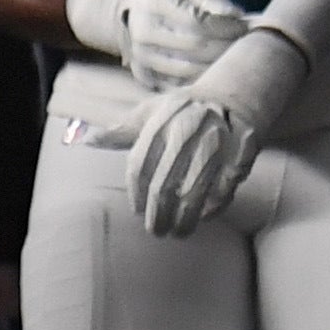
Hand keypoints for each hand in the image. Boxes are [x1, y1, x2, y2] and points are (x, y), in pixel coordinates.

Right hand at [65, 0, 247, 88]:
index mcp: (151, 1)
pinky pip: (177, 83)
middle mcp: (141, 29)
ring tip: (231, 54)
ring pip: (186, 68)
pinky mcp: (143, 73)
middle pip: (194, 45)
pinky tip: (213, 68)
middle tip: (242, 42)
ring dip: (216, 64)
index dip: (226, 26)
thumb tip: (232, 13)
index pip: (196, 20)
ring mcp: (140, 53)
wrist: (146, 8)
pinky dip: (199, 79)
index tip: (243, 25)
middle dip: (225, 45)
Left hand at [128, 26, 307, 237]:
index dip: (136, 194)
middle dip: (159, 214)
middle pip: (165, 185)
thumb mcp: (150, 112)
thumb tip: (88, 140)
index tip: (138, 212)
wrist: (231, 96)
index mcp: (160, 124)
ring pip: (195, 191)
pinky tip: (203, 218)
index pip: (139, 167)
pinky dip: (214, 207)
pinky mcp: (241, 153)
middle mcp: (186, 134)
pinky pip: (226, 187)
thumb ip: (122, 131)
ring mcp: (215, 144)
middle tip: (156, 231)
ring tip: (178, 233)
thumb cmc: (182, 110)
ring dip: (185, 218)